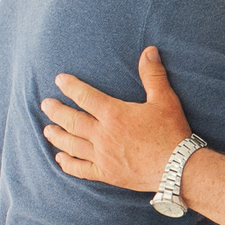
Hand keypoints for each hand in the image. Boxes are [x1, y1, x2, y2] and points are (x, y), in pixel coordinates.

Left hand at [43, 46, 193, 191]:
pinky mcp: (107, 174)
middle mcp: (103, 135)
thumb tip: (149, 51)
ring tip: (47, 129)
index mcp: (114, 114)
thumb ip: (153, 75)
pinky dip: (68, 164)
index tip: (59, 80)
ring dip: (57, 136)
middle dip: (56, 111)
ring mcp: (102, 156)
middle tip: (45, 104)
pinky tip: (60, 158)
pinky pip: (81, 169)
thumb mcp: (165, 100)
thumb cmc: (171, 133)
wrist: (178, 169)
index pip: (85, 96)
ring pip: (72, 145)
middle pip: (72, 121)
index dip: (70, 87)